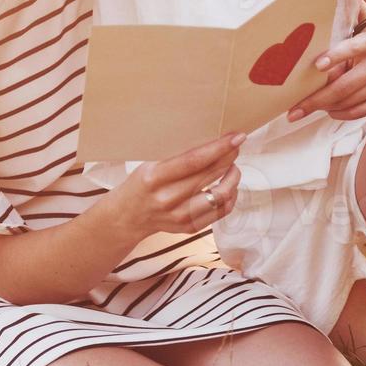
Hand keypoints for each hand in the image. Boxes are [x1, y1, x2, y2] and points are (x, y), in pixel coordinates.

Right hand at [109, 133, 245, 235]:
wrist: (128, 216)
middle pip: (210, 176)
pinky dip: (230, 195)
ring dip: (232, 178)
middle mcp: (167, 199)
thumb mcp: (150, 164)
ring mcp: (180, 217)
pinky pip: (221, 211)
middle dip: (229, 157)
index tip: (236, 137)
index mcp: (154, 178)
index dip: (218, 148)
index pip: (194, 161)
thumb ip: (177, 155)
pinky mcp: (190, 227)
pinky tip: (228, 185)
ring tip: (231, 166)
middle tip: (236, 145)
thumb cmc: (142, 183)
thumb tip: (212, 139)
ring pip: (220, 196)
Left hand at [286, 28, 365, 122]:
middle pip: (344, 85)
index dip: (334, 57)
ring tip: (309, 107)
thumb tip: (304, 72)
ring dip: (325, 107)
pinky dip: (339, 113)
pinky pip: (357, 113)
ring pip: (348, 102)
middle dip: (316, 99)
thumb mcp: (347, 42)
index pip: (351, 48)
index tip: (317, 66)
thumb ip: (331, 51)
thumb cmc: (357, 50)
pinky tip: (329, 110)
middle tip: (295, 109)